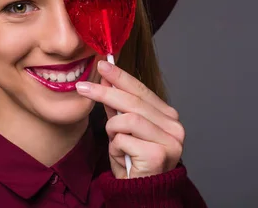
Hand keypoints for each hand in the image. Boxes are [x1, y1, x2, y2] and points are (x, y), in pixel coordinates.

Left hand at [75, 60, 184, 178]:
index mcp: (168, 117)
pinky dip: (115, 146)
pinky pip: (123, 139)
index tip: (103, 64)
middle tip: (83, 87)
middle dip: (104, 93)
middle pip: (133, 101)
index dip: (120, 77)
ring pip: (127, 119)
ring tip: (114, 141)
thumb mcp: (122, 128)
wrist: (140, 193)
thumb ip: (117, 106)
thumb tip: (106, 79)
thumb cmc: (133, 161)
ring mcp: (170, 141)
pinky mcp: (159, 154)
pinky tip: (122, 156)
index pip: (141, 90)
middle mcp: (174, 127)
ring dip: (112, 129)